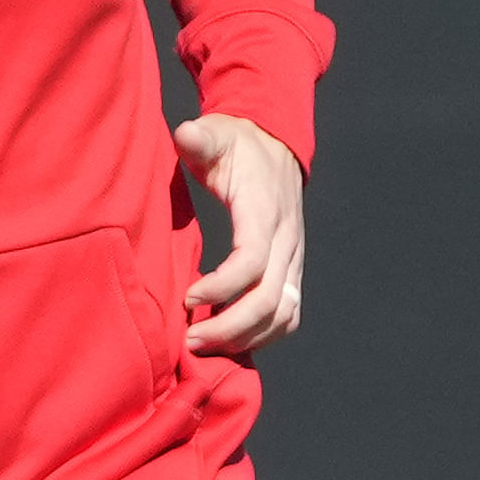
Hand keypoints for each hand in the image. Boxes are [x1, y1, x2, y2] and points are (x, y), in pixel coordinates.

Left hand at [175, 112, 308, 357]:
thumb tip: (185, 134)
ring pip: (283, 314)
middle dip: (229, 327)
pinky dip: (262, 335)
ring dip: (245, 337)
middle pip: (269, 299)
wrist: (275, 144)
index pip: (253, 260)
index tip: (187, 299)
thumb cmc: (237, 144)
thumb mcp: (217, 132)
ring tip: (204, 347)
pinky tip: (229, 340)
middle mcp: (288, 239)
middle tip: (189, 341)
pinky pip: (288, 315)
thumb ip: (201, 137)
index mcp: (266, 210)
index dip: (222, 286)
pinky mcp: (292, 270)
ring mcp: (294, 258)